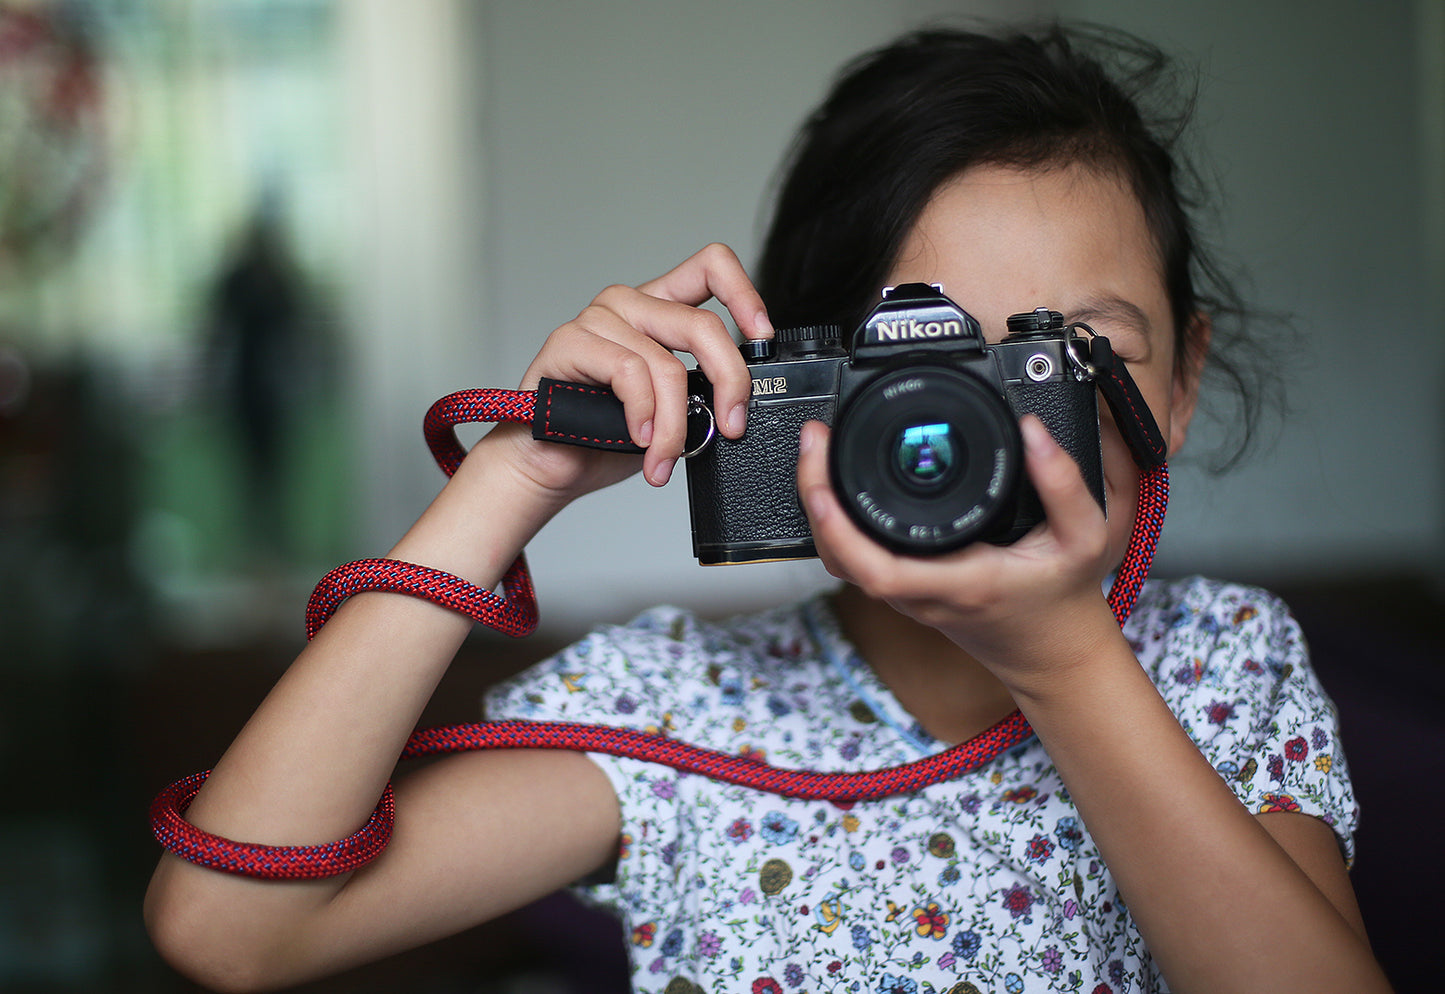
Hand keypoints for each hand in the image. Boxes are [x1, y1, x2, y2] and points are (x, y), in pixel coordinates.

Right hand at [477, 243, 773, 505]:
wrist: (552, 463)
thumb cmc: (606, 435)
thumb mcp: (672, 409)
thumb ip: (703, 391)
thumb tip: (742, 403)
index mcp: (659, 309)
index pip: (711, 268)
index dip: (745, 294)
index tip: (762, 334)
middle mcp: (630, 305)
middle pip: (702, 324)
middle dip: (729, 382)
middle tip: (731, 426)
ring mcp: (597, 319)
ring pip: (666, 364)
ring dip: (673, 425)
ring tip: (665, 459)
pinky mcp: (569, 342)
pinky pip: (628, 373)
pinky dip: (643, 414)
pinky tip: (639, 439)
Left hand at [795, 413, 1124, 693]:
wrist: (1054, 654)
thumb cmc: (1064, 599)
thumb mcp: (1084, 538)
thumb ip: (1063, 484)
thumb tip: (1032, 430)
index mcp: (962, 582)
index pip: (880, 567)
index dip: (839, 526)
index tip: (825, 477)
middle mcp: (923, 595)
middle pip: (842, 561)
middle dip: (815, 501)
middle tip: (814, 442)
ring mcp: (908, 599)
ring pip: (842, 563)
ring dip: (821, 512)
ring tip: (819, 454)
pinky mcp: (905, 593)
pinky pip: (856, 563)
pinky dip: (836, 526)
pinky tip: (838, 486)